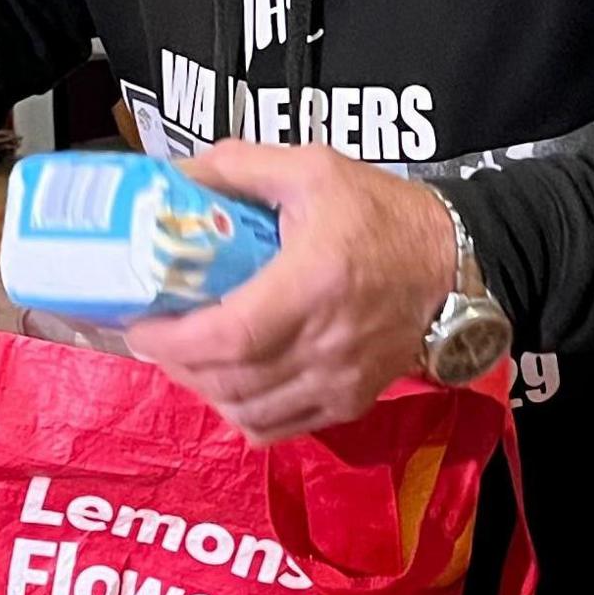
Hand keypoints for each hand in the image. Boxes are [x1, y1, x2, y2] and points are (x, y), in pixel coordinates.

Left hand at [127, 142, 457, 444]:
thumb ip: (241, 166)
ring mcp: (340, 381)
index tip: (139, 324)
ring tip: (186, 358)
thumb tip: (180, 175)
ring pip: (247, 411)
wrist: (453, 263)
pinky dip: (240, 413)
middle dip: (177, 364)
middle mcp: (326, 344)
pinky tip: (228, 385)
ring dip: (204, 389)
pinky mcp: (349, 402)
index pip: (230, 335)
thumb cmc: (382, 214)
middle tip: (155, 334)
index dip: (174, 340)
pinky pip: (278, 428)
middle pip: (229, 380)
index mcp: (314, 282)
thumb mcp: (314, 169)